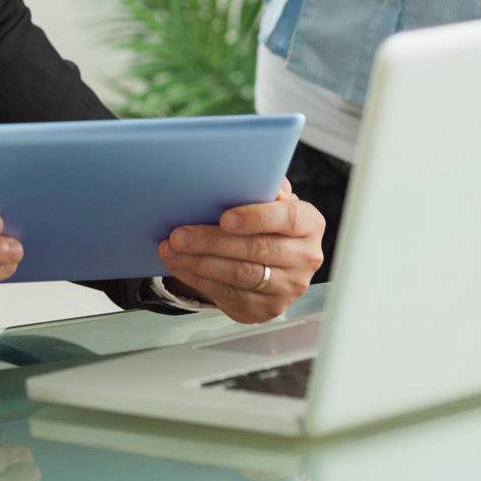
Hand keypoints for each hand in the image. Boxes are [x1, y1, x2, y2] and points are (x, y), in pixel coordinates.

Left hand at [158, 178, 324, 323]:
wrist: (274, 260)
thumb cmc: (265, 219)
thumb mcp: (270, 199)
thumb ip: (261, 185)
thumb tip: (239, 172)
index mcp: (309, 224)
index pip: (287, 218)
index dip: (255, 218)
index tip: (224, 218)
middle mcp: (305, 258)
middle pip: (256, 250)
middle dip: (211, 241)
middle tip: (178, 234)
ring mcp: (288, 288)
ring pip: (240, 275)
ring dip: (199, 262)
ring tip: (171, 249)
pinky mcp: (267, 309)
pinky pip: (229, 295)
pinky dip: (199, 279)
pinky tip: (179, 265)